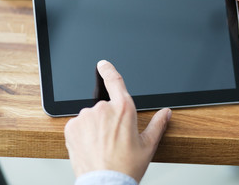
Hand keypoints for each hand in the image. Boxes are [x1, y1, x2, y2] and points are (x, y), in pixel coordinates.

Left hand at [64, 60, 171, 181]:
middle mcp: (103, 108)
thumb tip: (166, 113)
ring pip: (91, 116)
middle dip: (107, 118)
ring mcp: (86, 117)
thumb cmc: (126, 167)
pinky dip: (83, 132)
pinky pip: (78, 124)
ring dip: (95, 126)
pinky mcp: (72, 126)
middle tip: (113, 138)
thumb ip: (158, 124)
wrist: (104, 184)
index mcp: (124, 109)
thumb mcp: (148, 145)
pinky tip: (90, 145)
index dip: (108, 70)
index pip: (115, 80)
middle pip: (104, 105)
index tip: (102, 65)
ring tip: (101, 145)